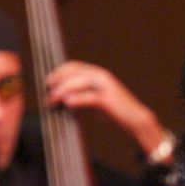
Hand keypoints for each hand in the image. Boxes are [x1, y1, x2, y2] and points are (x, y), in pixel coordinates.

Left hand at [45, 60, 167, 153]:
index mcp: (98, 73)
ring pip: (78, 83)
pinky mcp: (109, 99)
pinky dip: (76, 99)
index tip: (48, 82)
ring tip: (53, 100)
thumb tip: (61, 98)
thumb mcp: (95, 100)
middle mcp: (101, 76)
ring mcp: (105, 87)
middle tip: (48, 93)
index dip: (58, 72)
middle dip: (57, 81)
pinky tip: (67, 104)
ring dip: (62, 91)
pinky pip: (89, 97)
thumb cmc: (115, 111)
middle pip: (73, 72)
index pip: (74, 66)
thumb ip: (81, 95)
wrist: (136, 119)